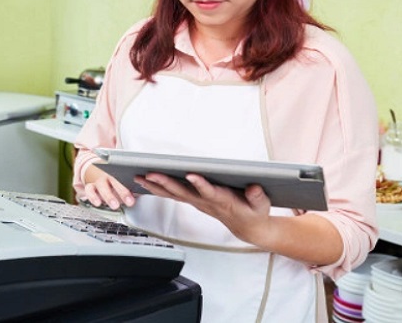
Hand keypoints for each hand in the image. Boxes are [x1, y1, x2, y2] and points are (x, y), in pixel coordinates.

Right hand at [83, 165, 135, 209]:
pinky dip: (92, 196)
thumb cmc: (115, 178)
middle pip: (115, 181)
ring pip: (102, 186)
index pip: (126, 176)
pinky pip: (89, 190)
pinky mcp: (90, 186)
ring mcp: (99, 180)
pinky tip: (98, 203)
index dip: (133, 185)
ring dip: (108, 196)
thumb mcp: (124, 180)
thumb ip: (133, 185)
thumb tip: (145, 190)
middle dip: (123, 192)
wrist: (97, 170)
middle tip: (130, 202)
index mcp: (119, 172)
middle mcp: (108, 175)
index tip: (138, 194)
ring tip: (115, 205)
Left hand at [135, 172, 271, 243]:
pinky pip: (172, 195)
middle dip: (166, 183)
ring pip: (173, 194)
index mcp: (223, 201)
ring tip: (139, 177)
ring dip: (155, 186)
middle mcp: (206, 202)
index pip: (210, 192)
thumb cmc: (254, 213)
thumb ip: (257, 196)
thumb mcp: (262, 205)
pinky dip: (158, 189)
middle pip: (183, 192)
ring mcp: (197, 202)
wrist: (248, 228)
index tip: (192, 174)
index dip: (201, 184)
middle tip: (151, 173)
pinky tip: (145, 182)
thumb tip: (254, 188)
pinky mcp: (193, 201)